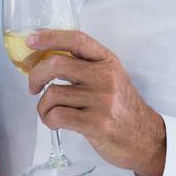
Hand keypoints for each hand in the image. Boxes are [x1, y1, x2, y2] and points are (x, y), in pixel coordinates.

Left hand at [26, 28, 166, 175]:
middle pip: (57, 64)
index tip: (30, 40)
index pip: (76, 39)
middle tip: (33, 86)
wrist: (145, 139)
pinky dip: (48, 119)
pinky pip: (58, 116)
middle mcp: (105, 77)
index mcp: (107, 61)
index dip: (50, 36)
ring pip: (53, 93)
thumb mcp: (111, 78)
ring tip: (47, 112)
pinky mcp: (96, 124)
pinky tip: (53, 122)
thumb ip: (85, 66)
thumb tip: (45, 59)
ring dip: (42, 105)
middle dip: (36, 74)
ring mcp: (102, 101)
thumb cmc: (121, 107)